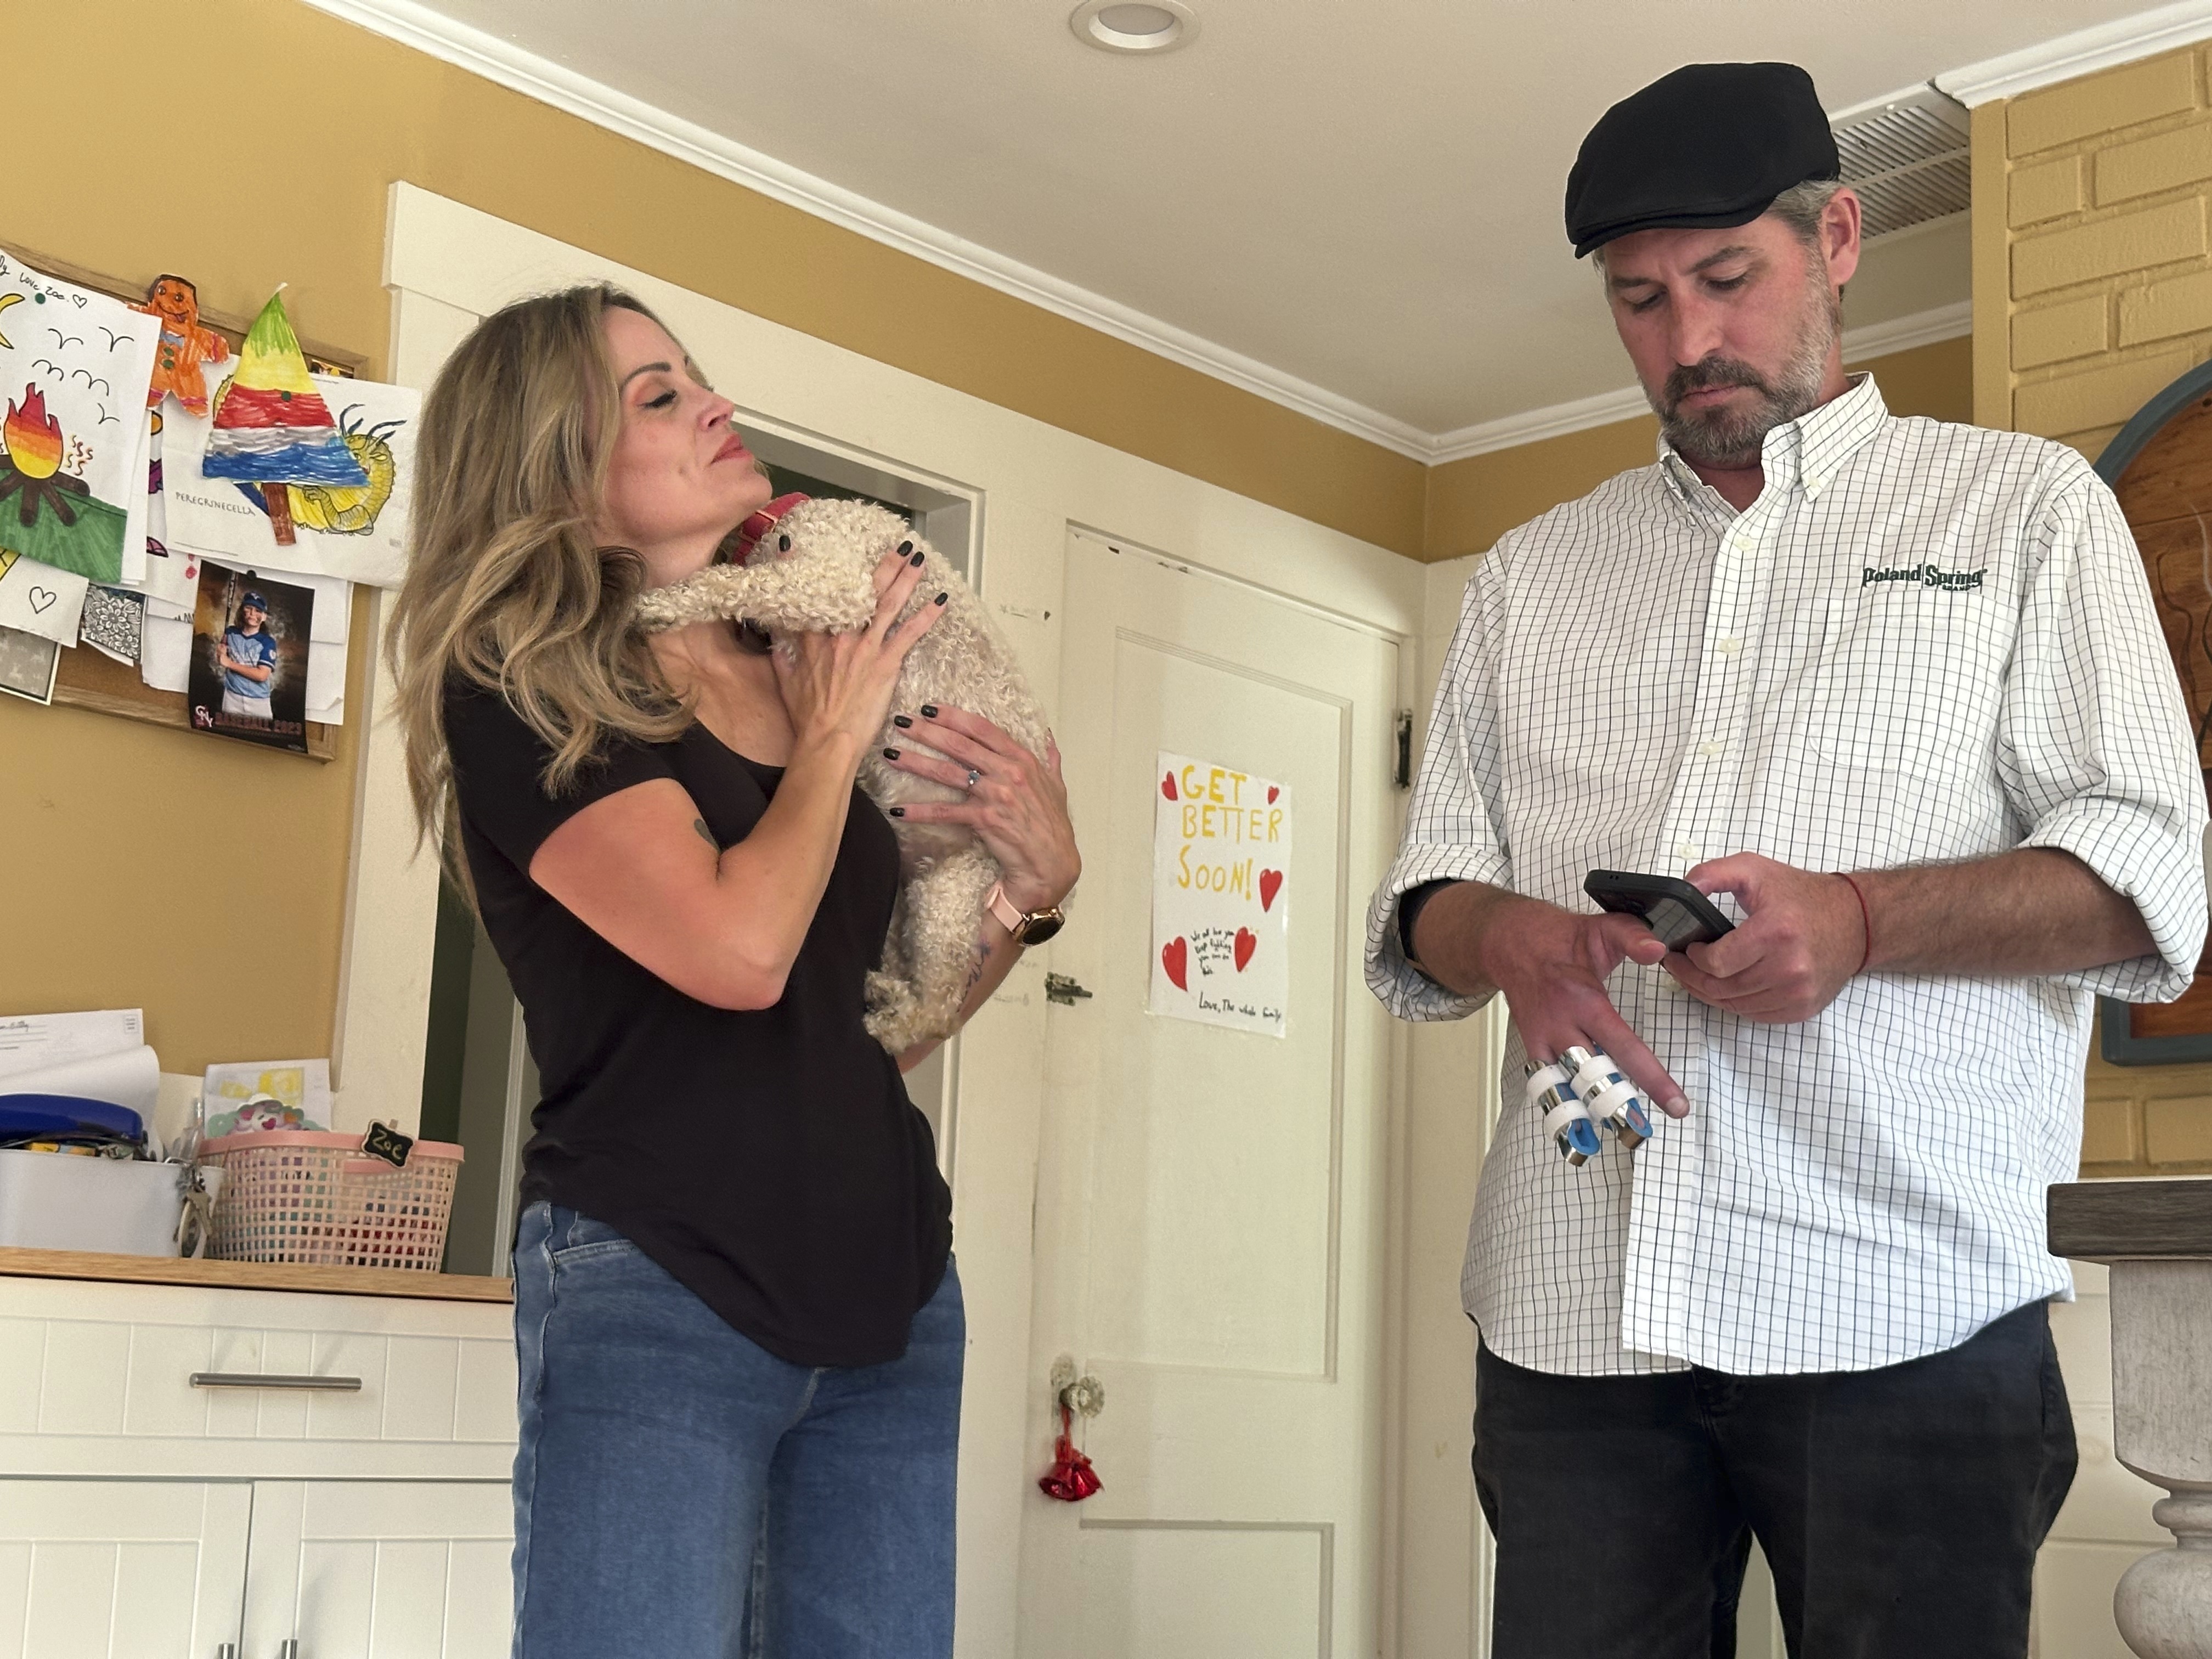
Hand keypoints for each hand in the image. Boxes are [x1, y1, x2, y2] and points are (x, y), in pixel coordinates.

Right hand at [771, 547, 942, 760]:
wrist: (827, 740)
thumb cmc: (807, 717)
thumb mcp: (786, 680)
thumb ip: (781, 653)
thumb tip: (774, 633)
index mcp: (815, 639)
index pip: (812, 596)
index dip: (803, 569)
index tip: (797, 545)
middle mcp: (841, 636)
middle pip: (863, 592)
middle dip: (883, 566)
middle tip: (899, 546)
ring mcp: (865, 647)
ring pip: (888, 604)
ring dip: (905, 579)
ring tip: (918, 559)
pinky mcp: (886, 663)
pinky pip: (909, 633)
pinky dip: (926, 616)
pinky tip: (940, 601)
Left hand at [882, 706, 1079, 910]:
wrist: (1052, 864)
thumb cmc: (1054, 827)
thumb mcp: (1057, 787)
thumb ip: (1051, 759)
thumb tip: (1047, 738)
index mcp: (1023, 759)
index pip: (983, 729)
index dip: (954, 716)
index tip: (930, 708)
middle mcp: (1008, 772)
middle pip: (960, 745)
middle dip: (928, 731)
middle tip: (902, 721)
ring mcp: (996, 795)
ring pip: (948, 772)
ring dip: (916, 762)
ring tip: (891, 754)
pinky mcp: (984, 819)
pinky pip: (945, 812)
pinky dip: (920, 811)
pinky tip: (899, 809)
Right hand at [1464, 893, 1689, 1116]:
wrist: (1508, 942)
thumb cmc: (1562, 938)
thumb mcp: (1603, 928)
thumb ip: (1634, 937)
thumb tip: (1660, 948)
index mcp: (1584, 1000)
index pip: (1624, 1047)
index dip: (1652, 1080)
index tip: (1677, 1105)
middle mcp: (1561, 1026)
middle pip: (1594, 1079)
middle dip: (1619, 1107)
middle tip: (1643, 1132)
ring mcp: (1543, 1041)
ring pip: (1568, 1089)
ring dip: (1593, 1113)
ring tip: (1619, 1135)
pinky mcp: (1532, 1048)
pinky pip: (1549, 1086)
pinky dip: (1565, 1107)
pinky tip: (1583, 1129)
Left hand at [1667, 852, 1863, 1021]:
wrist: (1856, 922)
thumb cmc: (1802, 895)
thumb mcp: (1755, 869)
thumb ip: (1713, 874)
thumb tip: (1683, 888)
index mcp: (1776, 932)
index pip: (1717, 963)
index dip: (1693, 959)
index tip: (1686, 948)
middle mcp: (1790, 967)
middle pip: (1722, 988)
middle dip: (1691, 979)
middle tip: (1678, 967)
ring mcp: (1799, 993)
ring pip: (1735, 1006)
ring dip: (1709, 993)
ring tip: (1697, 977)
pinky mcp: (1804, 1008)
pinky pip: (1756, 1015)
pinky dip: (1735, 1004)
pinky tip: (1725, 988)